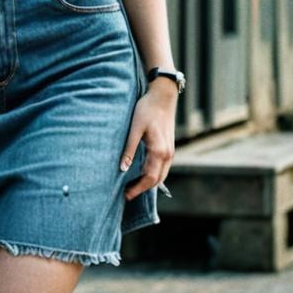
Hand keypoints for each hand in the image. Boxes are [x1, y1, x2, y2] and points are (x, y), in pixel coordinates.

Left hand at [120, 80, 176, 200]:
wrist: (163, 96)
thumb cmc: (147, 109)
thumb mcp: (135, 128)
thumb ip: (129, 149)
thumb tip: (122, 168)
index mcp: (159, 151)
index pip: (149, 179)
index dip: (137, 189)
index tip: (125, 195)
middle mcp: (167, 155)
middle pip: (156, 181)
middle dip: (142, 188)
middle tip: (126, 192)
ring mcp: (170, 152)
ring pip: (161, 175)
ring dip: (148, 182)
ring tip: (132, 184)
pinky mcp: (169, 147)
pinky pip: (162, 167)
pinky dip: (153, 174)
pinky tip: (141, 172)